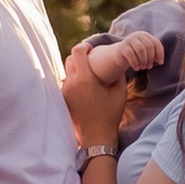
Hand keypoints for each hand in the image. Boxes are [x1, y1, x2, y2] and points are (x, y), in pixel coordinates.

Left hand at [60, 27, 160, 143]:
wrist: (96, 137)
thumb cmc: (110, 115)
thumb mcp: (119, 92)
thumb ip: (118, 75)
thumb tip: (117, 64)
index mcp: (85, 78)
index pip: (77, 51)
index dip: (84, 46)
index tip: (91, 48)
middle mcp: (72, 83)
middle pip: (69, 59)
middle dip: (80, 56)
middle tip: (91, 58)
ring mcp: (65, 92)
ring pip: (67, 71)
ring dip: (77, 68)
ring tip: (89, 72)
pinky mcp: (64, 99)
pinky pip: (67, 82)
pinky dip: (75, 79)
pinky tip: (85, 85)